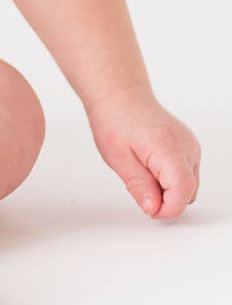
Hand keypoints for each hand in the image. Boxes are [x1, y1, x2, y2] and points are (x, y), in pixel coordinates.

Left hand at [86, 87, 200, 219]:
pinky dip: (171, 177)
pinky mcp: (189, 145)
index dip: (167, 208)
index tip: (149, 209)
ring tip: (142, 170)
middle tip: (139, 186)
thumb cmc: (114, 119)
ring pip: (189, 185)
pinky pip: (186, 172)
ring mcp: (190, 145)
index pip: (183, 192)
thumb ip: (139, 186)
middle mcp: (186, 146)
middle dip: (166, 199)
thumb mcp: (118, 158)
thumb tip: (153, 208)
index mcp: (169, 148)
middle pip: (188, 192)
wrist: (119, 95)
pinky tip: (150, 164)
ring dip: (169, 188)